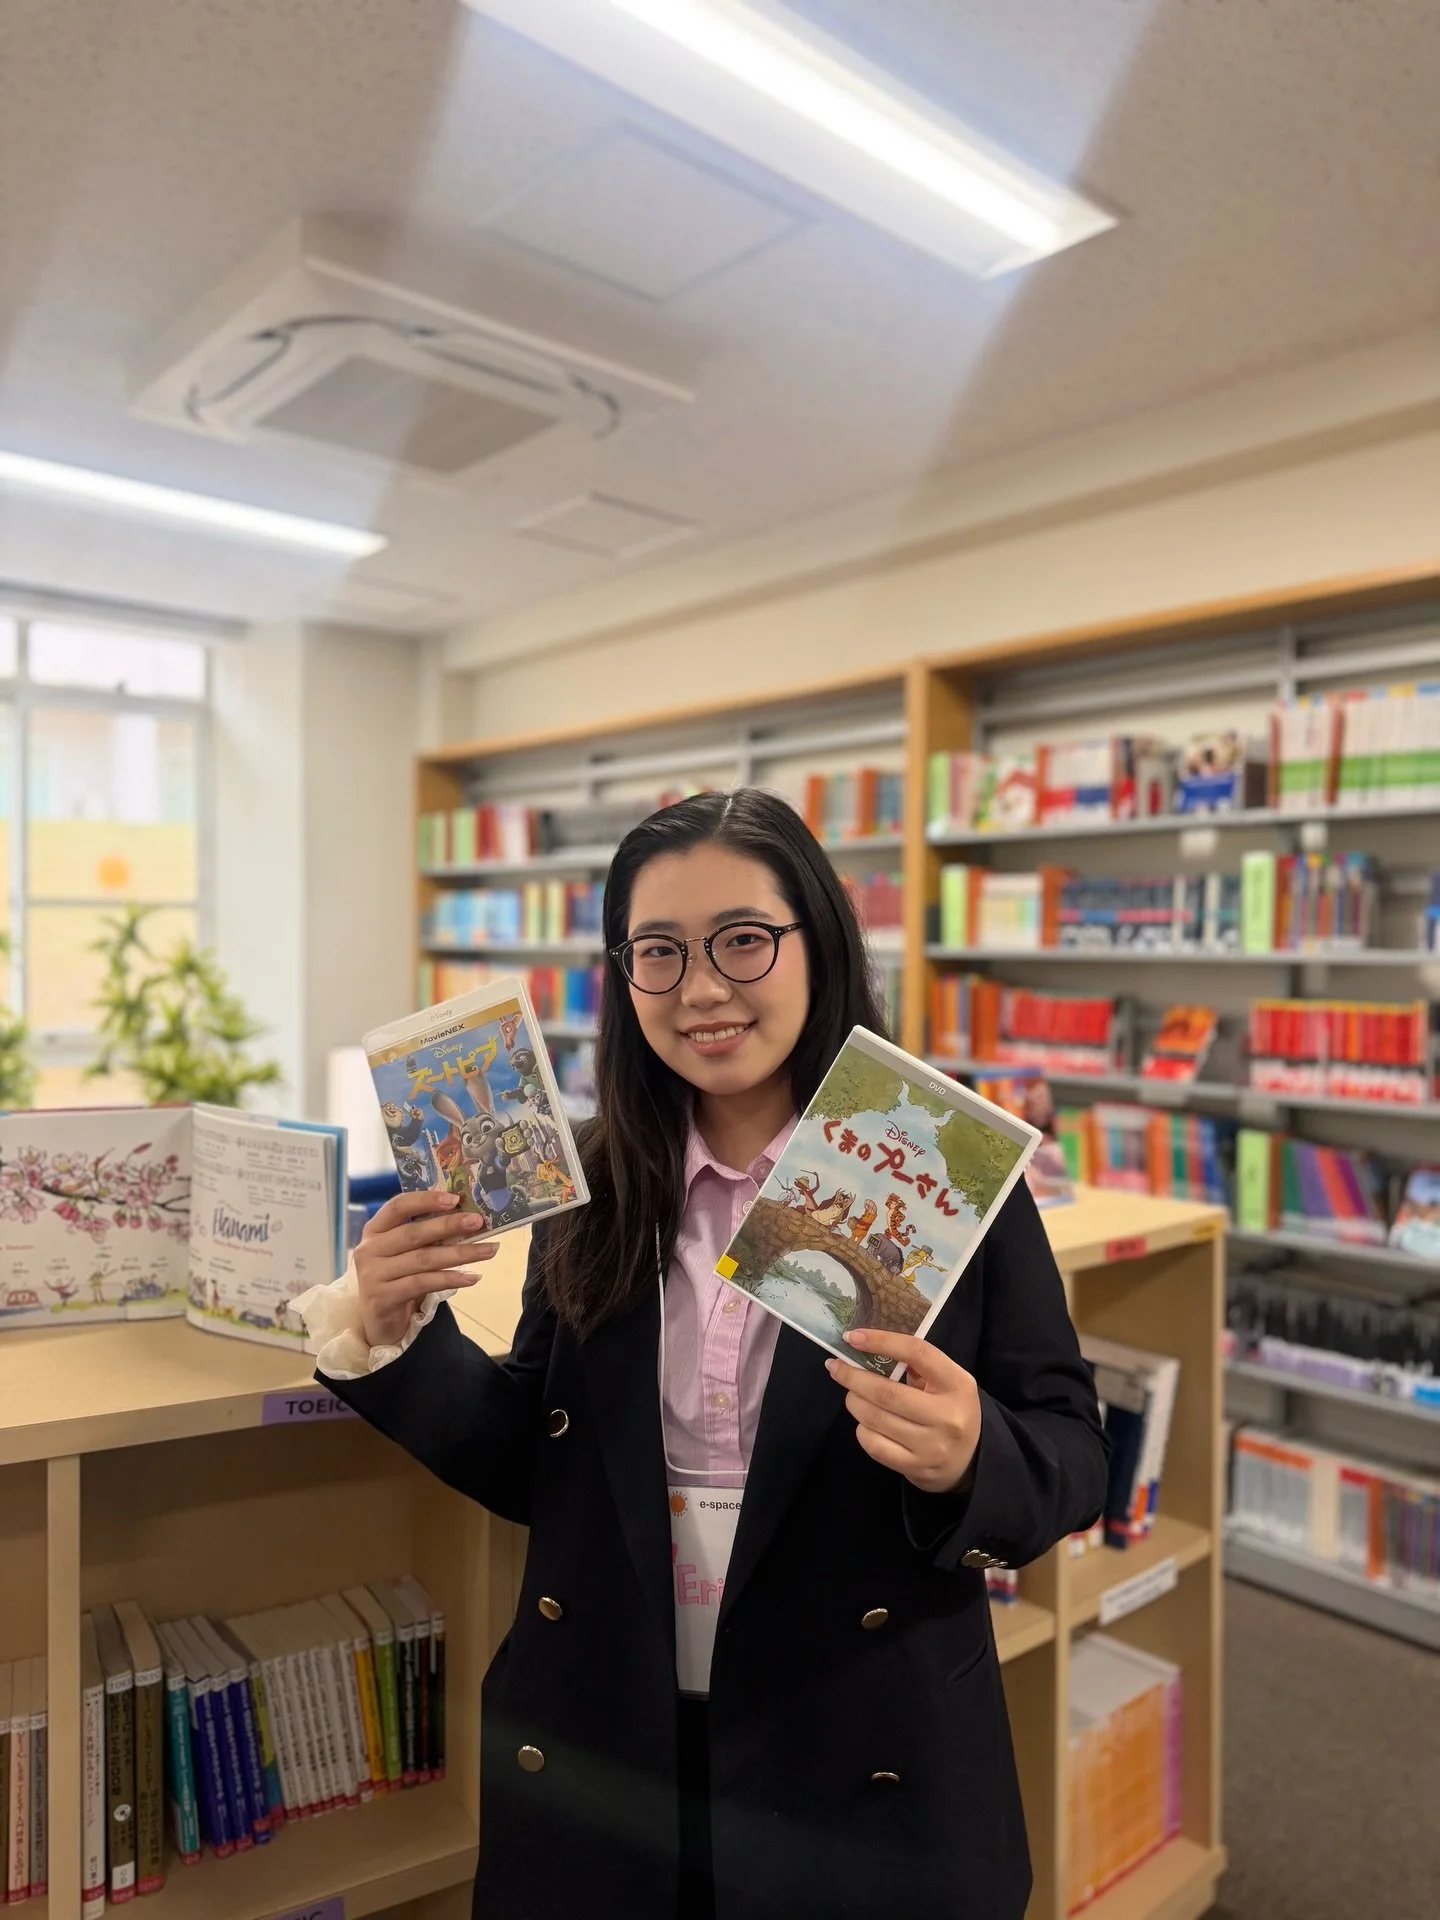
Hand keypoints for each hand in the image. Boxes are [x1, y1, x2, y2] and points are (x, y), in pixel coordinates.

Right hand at [355, 1190, 495, 1348]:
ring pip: (423, 1259)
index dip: (425, 1200)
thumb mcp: (403, 1253)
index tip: (455, 1198)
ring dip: (459, 1254)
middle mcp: (369, 1250)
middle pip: (413, 1233)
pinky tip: (471, 1277)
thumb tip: (466, 1218)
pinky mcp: (383, 1298)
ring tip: (488, 1250)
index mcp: (374, 1230)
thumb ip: (424, 1235)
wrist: (377, 1322)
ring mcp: (373, 1275)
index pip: (397, 1207)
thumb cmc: (396, 1278)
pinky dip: (450, 1279)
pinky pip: (423, 1283)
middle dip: (449, 1225)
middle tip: (478, 1222)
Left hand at [825, 1330, 981, 1493]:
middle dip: (853, 1377)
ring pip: (875, 1418)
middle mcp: (947, 1416)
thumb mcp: (948, 1382)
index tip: (853, 1337)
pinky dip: (862, 1429)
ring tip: (851, 1394)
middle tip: (836, 1368)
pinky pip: (874, 1445)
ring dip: (854, 1401)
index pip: (917, 1353)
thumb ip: (917, 1365)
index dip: (882, 1341)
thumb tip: (868, 1346)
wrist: (971, 1459)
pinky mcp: (916, 1468)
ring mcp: (931, 1446)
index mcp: (958, 1384)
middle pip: (887, 1392)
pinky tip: (864, 1422)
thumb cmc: (951, 1409)